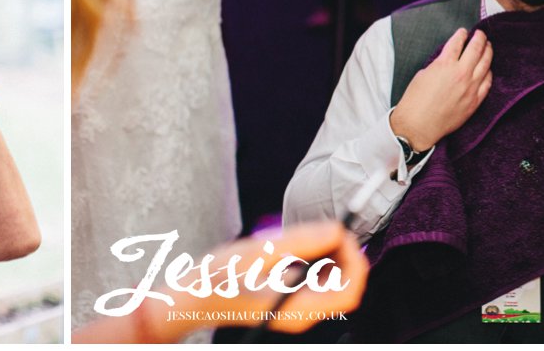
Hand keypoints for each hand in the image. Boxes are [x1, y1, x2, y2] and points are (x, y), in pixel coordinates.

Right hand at [158, 222, 367, 337]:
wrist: (190, 299)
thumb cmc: (215, 279)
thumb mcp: (257, 253)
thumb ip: (300, 242)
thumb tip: (336, 228)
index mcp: (296, 311)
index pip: (347, 292)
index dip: (354, 260)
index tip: (342, 233)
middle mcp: (301, 315)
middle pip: (344, 288)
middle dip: (346, 255)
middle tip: (333, 228)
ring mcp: (296, 309)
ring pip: (334, 284)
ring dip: (334, 255)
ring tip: (315, 233)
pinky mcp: (290, 300)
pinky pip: (318, 282)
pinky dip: (320, 260)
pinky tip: (302, 244)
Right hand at [390, 28, 492, 151]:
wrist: (419, 125)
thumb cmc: (415, 100)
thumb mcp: (423, 74)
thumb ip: (438, 65)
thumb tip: (448, 61)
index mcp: (444, 64)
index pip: (457, 42)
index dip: (461, 35)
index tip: (464, 32)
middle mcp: (461, 73)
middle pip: (476, 49)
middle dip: (479, 38)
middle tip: (481, 34)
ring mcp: (471, 87)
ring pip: (486, 64)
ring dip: (488, 52)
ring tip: (488, 46)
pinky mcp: (475, 101)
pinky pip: (487, 82)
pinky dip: (489, 73)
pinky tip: (488, 69)